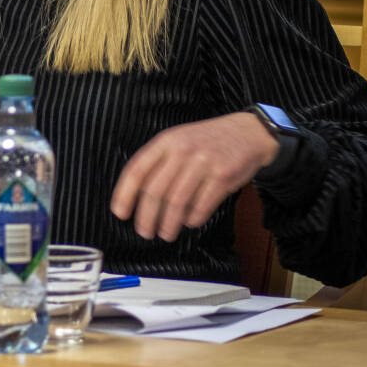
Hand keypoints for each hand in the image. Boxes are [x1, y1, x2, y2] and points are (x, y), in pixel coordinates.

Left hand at [110, 112, 279, 241]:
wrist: (246, 132)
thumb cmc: (206, 142)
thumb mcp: (177, 141)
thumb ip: (158, 163)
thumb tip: (136, 197)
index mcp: (165, 142)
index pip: (137, 170)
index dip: (124, 194)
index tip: (120, 213)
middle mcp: (182, 150)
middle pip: (155, 190)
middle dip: (146, 216)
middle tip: (144, 232)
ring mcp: (203, 162)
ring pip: (177, 201)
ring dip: (168, 223)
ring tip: (165, 234)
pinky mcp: (223, 175)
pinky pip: (202, 204)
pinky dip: (193, 218)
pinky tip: (189, 222)